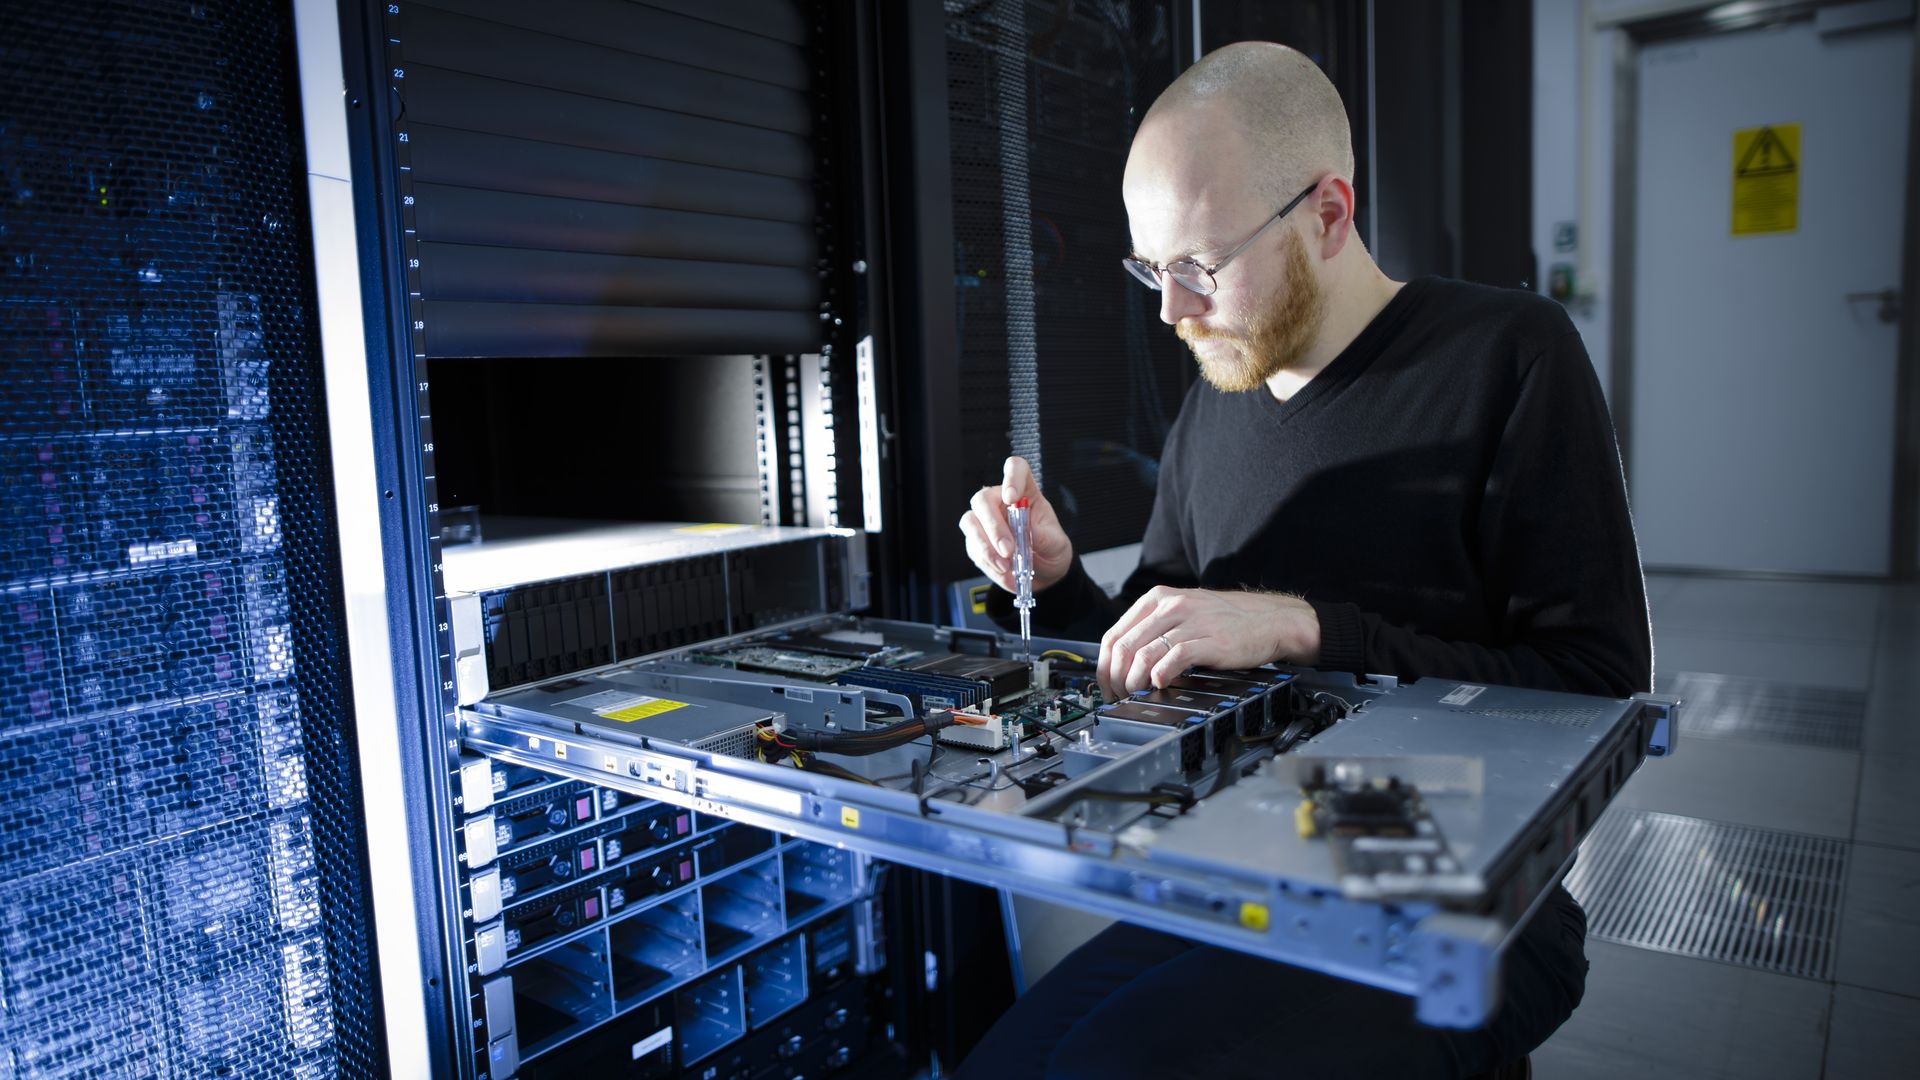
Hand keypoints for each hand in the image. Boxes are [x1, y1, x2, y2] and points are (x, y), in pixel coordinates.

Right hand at [958, 457, 1073, 595]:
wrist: (1043, 574)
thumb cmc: (1050, 549)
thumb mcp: (1056, 544)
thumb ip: (1044, 536)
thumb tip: (1029, 532)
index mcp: (1025, 492)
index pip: (1015, 469)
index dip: (1011, 477)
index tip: (1012, 498)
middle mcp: (1001, 502)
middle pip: (983, 499)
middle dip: (993, 526)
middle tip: (1008, 550)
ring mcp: (985, 521)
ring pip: (970, 522)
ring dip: (986, 547)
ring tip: (1006, 567)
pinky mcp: (976, 541)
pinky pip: (973, 548)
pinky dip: (988, 562)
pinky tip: (1004, 573)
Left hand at [1098, 587, 1320, 698]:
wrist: (1268, 621)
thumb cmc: (1224, 622)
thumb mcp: (1181, 614)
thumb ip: (1152, 630)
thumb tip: (1121, 661)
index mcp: (1157, 599)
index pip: (1114, 634)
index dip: (1104, 666)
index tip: (1106, 686)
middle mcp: (1170, 606)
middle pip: (1124, 648)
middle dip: (1116, 679)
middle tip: (1120, 696)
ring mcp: (1190, 622)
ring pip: (1144, 654)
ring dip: (1135, 682)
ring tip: (1137, 694)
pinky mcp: (1210, 640)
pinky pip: (1174, 658)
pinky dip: (1160, 676)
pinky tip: (1160, 685)